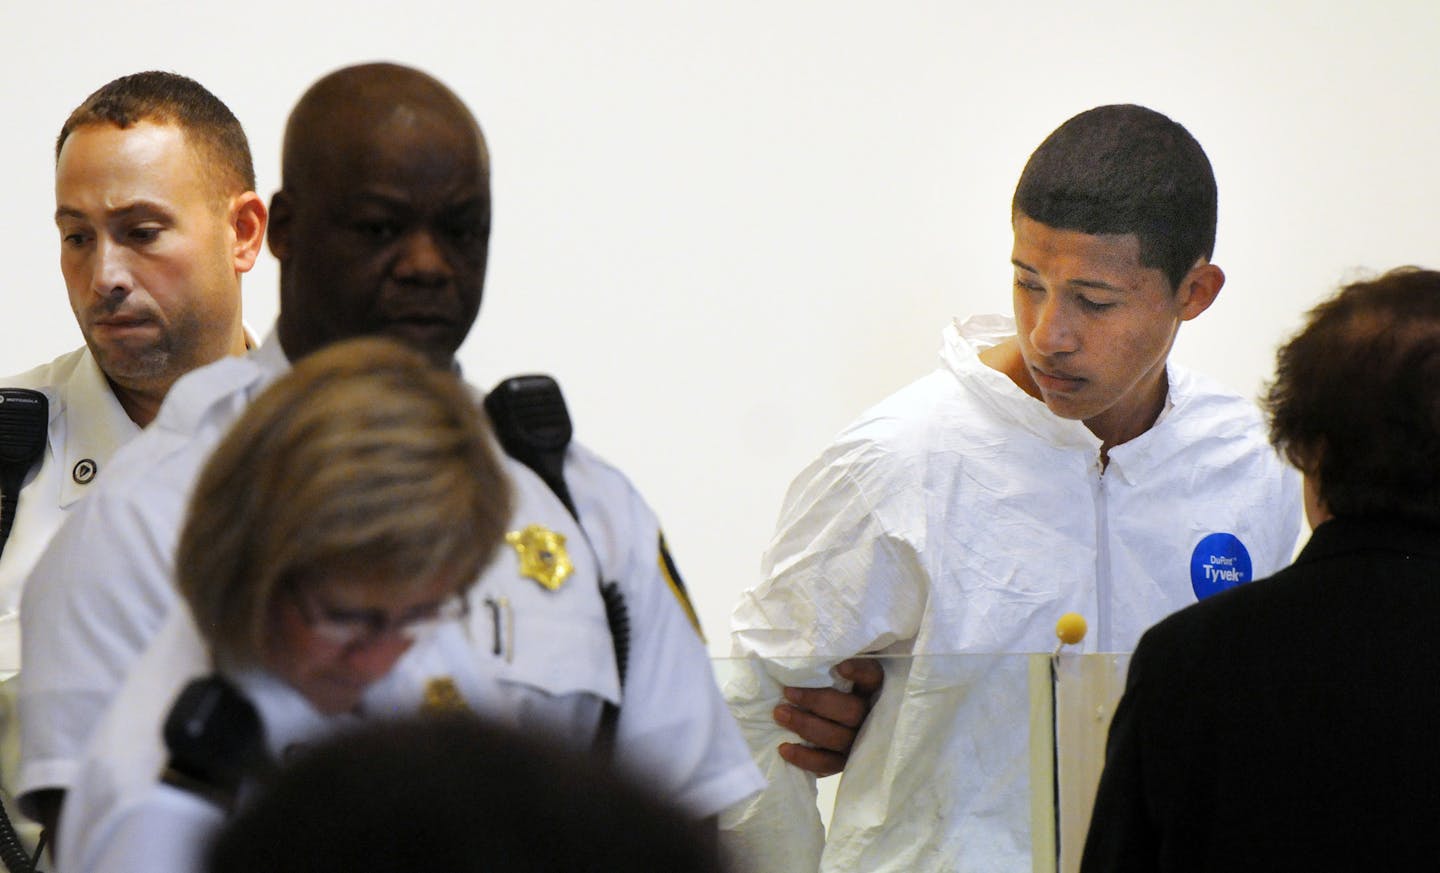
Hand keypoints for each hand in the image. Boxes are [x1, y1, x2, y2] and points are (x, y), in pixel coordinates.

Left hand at [772, 658, 882, 776]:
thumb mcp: (830, 670)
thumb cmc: (824, 686)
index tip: (840, 667)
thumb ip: (824, 662)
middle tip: (788, 693)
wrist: (825, 721)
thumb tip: (798, 650)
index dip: (859, 672)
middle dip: (816, 702)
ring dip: (806, 726)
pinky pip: (827, 764)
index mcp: (871, 688)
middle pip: (852, 711)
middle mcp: (870, 715)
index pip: (872, 676)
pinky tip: (784, 747)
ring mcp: (859, 741)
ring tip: (780, 714)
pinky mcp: (845, 762)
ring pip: (839, 738)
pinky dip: (805, 758)